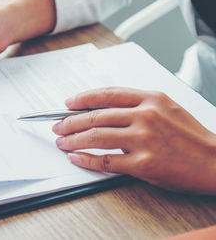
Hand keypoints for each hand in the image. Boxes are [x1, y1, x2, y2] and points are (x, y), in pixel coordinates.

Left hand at [52, 87, 215, 193]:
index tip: (68, 103)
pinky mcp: (142, 164)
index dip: (83, 98)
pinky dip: (86, 159)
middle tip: (58, 126)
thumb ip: (136, 106)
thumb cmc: (190, 136)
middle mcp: (146, 116)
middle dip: (71, 122)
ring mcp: (143, 139)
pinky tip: (75, 157)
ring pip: (96, 136)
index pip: (107, 94)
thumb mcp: (166, 108)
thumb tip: (102, 111)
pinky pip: (105, 160)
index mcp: (151, 99)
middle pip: (96, 116)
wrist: (214, 162)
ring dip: (73, 139)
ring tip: (62, 142)